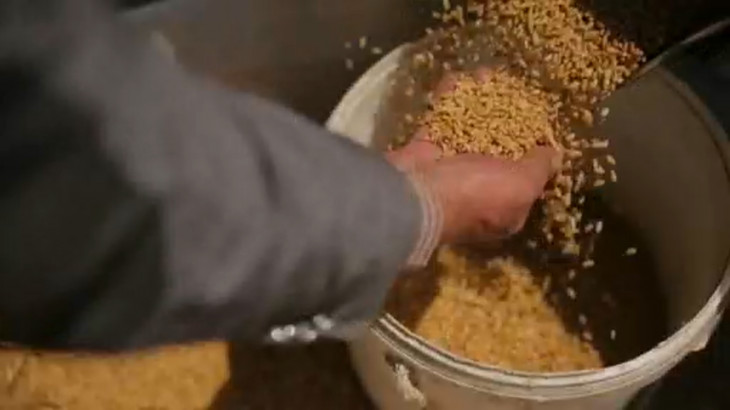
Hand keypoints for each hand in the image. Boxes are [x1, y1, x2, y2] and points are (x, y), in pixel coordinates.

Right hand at [387, 69, 559, 244]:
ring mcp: (449, 168)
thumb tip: (554, 155)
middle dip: (505, 116)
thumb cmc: (475, 194)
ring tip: (485, 74)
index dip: (533, 148)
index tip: (538, 120)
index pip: (524, 176)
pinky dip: (448, 100)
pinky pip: (441, 120)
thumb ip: (540, 168)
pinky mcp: (425, 150)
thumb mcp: (522, 185)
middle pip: (496, 147)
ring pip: (469, 129)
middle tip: (513, 90)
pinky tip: (457, 78)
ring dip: (477, 102)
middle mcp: (477, 188)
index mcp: (504, 205)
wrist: (415, 196)